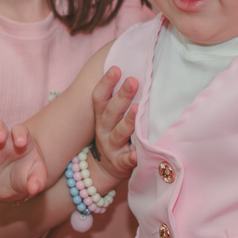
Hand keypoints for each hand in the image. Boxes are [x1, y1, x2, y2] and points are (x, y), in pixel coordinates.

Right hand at [0, 119, 46, 201]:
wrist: (14, 189)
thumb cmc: (27, 176)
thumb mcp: (37, 178)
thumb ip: (37, 181)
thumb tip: (34, 188)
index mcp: (19, 140)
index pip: (19, 130)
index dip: (19, 133)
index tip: (21, 143)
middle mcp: (2, 141)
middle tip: (0, 137)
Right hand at [91, 66, 139, 181]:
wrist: (103, 169)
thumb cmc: (113, 135)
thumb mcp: (111, 118)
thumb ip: (118, 100)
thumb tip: (134, 74)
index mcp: (102, 117)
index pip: (100, 97)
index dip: (106, 83)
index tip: (116, 68)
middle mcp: (104, 130)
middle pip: (111, 112)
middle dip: (122, 96)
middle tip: (133, 81)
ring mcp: (111, 147)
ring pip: (118, 133)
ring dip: (128, 121)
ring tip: (136, 109)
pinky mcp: (119, 163)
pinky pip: (125, 160)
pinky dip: (131, 157)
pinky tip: (137, 154)